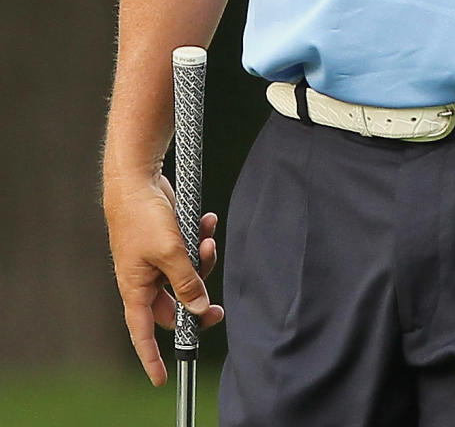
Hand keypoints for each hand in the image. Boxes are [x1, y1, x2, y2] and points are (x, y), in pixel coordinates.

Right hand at [104, 172, 223, 384]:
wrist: (138, 178)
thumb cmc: (142, 216)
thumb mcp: (170, 252)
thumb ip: (187, 281)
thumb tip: (198, 308)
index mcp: (136, 288)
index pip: (143, 331)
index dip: (151, 356)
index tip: (162, 378)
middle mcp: (145, 278)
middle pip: (175, 304)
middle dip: (197, 301)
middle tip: (217, 310)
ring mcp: (156, 259)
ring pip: (188, 275)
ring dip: (203, 260)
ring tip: (207, 240)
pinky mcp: (167, 241)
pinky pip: (189, 250)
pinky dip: (200, 238)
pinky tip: (207, 222)